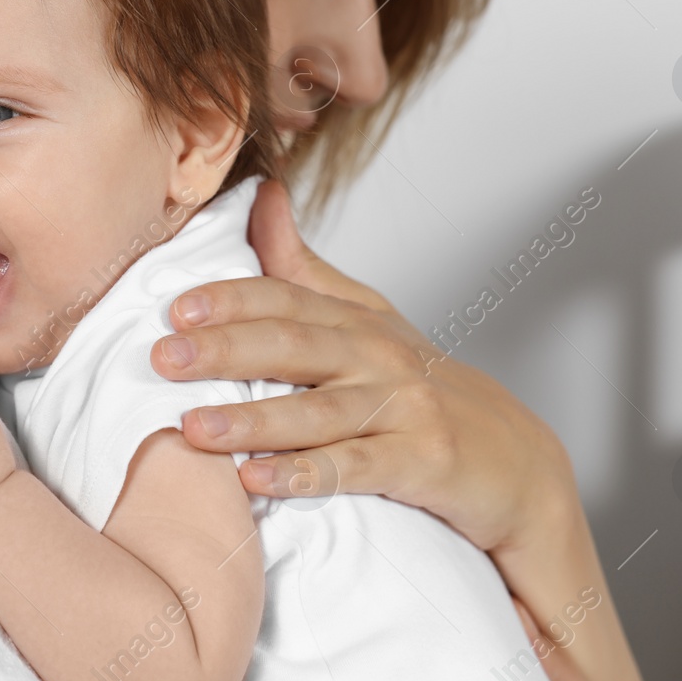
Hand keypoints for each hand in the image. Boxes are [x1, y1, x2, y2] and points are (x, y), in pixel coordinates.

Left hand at [154, 181, 679, 680]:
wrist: (518, 468)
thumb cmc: (426, 393)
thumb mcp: (369, 321)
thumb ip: (304, 268)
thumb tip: (262, 196)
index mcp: (357, 321)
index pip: (286, 297)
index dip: (230, 299)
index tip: (174, 308)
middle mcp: (379, 357)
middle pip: (294, 345)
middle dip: (225, 350)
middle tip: (163, 358)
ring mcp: (404, 410)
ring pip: (317, 412)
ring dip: (252, 420)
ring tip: (192, 428)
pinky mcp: (422, 464)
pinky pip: (353, 470)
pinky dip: (302, 476)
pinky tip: (255, 483)